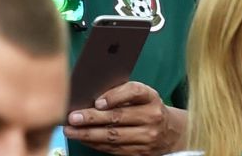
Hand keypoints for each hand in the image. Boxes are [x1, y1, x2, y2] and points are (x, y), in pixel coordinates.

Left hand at [68, 82, 183, 155]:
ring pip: (114, 136)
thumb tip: (89, 94)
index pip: (134, 92)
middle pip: (119, 117)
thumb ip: (121, 92)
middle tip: (72, 117)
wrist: (170, 131)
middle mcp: (152, 117)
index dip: (115, 96)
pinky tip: (83, 138)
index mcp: (151, 97)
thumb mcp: (141, 95)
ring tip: (71, 131)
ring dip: (89, 134)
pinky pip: (115, 149)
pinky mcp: (141, 152)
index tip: (97, 101)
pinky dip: (96, 144)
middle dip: (92, 118)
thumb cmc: (146, 107)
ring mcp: (148, 137)